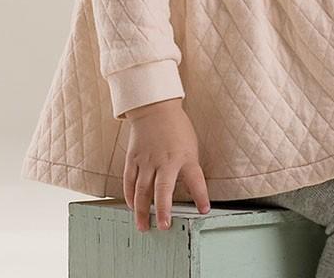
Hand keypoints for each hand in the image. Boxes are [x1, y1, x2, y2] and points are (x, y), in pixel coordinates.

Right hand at [122, 98, 210, 232]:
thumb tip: (191, 191)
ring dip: (142, 210)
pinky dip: (129, 196)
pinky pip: (129, 181)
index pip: (196, 180)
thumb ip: (189, 168)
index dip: (201, 196)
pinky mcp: (133, 158)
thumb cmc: (176, 128)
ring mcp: (147, 160)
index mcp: (185, 157)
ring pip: (142, 190)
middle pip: (163, 189)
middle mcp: (165, 160)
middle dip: (163, 210)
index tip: (204, 210)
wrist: (155, 108)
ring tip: (143, 226)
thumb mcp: (190, 147)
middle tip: (163, 226)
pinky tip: (131, 206)